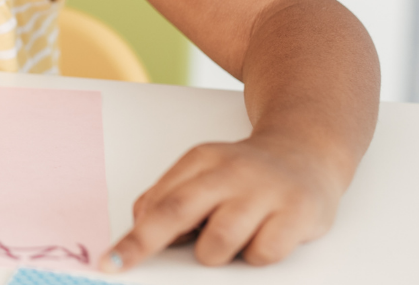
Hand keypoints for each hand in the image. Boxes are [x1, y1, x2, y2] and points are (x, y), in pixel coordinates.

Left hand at [103, 135, 344, 270]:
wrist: (308, 151)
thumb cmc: (246, 175)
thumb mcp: (204, 173)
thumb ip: (172, 196)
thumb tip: (140, 226)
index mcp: (201, 160)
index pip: (158, 203)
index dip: (133, 237)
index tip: (110, 261)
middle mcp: (230, 172)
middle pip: (178, 211)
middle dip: (146, 243)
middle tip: (122, 266)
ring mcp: (265, 191)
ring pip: (220, 241)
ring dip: (215, 253)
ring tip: (228, 242)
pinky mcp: (298, 212)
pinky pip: (263, 252)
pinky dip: (256, 255)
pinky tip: (264, 237)